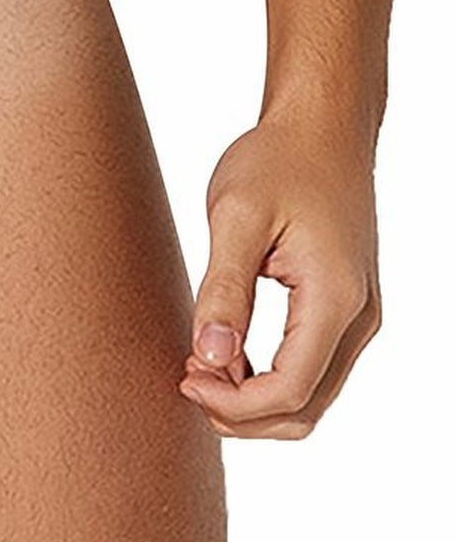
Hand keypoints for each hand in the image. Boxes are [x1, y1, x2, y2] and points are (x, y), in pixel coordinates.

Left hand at [179, 110, 381, 438]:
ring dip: (255, 400)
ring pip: (312, 396)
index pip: (290, 390)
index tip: (184, 375)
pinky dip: (270, 377)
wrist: (321, 129)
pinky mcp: (344, 307)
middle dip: (242, 412)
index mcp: (335, 299)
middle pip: (306, 408)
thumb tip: (210, 356)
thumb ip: (224, 289)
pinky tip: (224, 352)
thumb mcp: (236, 216)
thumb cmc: (276, 162)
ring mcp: (357, 317)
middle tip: (185, 378)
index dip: (233, 401)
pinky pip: (313, 367)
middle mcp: (358, 319)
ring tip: (198, 366)